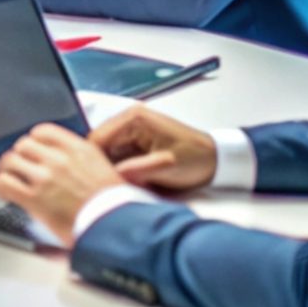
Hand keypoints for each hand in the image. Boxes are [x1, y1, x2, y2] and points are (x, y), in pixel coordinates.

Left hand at [0, 122, 123, 247]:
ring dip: (6, 170)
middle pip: (23, 144)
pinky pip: (2, 183)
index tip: (31, 148)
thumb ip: (81, 161)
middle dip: (19, 156)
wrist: (116, 227)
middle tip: (18, 166)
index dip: (33, 140)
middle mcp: (59, 159)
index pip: (43, 131)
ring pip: (10, 161)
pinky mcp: (34, 198)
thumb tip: (67, 162)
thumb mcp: (104, 170)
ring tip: (6, 178)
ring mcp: (45, 177)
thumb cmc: (114, 206)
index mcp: (79, 149)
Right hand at [89, 105, 218, 191]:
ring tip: (114, 186)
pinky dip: (119, 170)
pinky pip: (118, 157)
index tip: (91, 182)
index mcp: (133, 119)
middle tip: (103, 187)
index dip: (91, 161)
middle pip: (99, 146)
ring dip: (110, 170)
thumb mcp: (166, 166)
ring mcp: (132, 131)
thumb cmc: (196, 159)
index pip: (97, 138)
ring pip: (107, 153)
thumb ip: (137, 169)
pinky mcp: (136, 142)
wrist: (217, 161)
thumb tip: (112, 176)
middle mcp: (129, 120)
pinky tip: (124, 182)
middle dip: (101, 167)